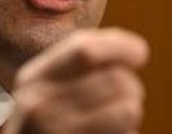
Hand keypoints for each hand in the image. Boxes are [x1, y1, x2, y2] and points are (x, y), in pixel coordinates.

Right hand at [3, 28, 148, 133]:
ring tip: (118, 119)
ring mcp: (56, 132)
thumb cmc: (42, 126)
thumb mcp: (41, 90)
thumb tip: (133, 49)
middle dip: (131, 85)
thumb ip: (72, 65)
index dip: (119, 46)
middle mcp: (39, 106)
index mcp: (32, 79)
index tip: (139, 51)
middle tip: (127, 97)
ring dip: (133, 111)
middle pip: (114, 78)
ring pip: (128, 108)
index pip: (84, 49)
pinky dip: (128, 132)